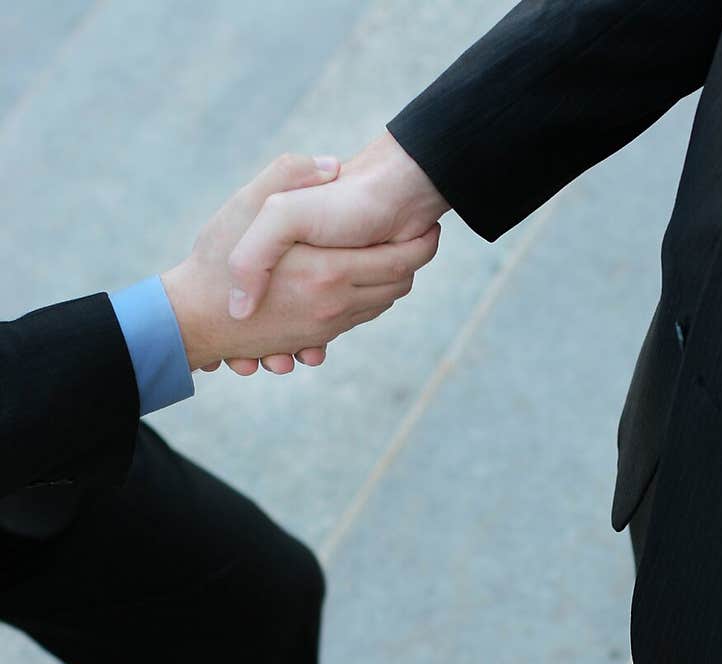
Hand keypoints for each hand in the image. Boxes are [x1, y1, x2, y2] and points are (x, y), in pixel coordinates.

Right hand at [161, 152, 439, 373]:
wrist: (192, 317)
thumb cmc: (215, 259)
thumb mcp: (248, 205)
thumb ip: (289, 176)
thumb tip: (333, 166)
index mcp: (326, 273)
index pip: (399, 262)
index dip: (421, 244)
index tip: (429, 225)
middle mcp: (333, 306)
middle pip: (396, 286)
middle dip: (411, 262)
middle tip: (418, 236)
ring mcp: (325, 328)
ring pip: (378, 305)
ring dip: (390, 282)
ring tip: (393, 253)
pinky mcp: (313, 340)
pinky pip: (355, 321)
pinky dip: (366, 302)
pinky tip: (359, 280)